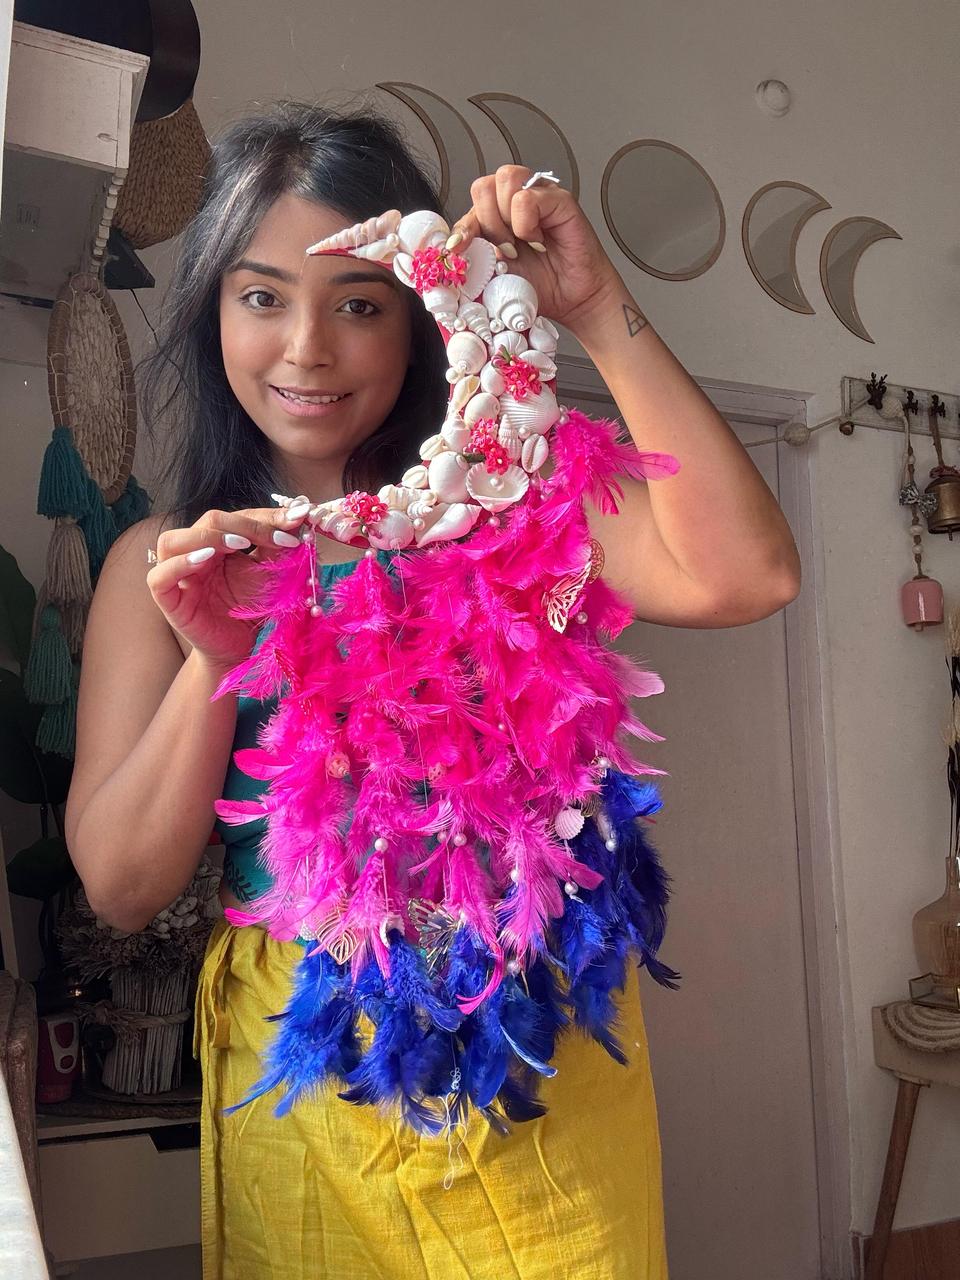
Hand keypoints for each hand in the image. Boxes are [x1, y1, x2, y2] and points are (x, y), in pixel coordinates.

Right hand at [146, 502, 309, 671]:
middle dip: (246, 524)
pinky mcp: (167, 599)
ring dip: (208, 536)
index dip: (266, 517)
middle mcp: (193, 553)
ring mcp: (175, 575)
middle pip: (208, 521)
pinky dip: (180, 564)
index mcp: (218, 543)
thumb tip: (297, 516)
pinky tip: (206, 558)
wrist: (241, 650)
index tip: (297, 519)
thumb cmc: (252, 612)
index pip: (237, 516)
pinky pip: (159, 576)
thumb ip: (276, 547)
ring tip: (240, 543)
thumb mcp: (269, 574)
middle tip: (276, 536)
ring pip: (173, 540)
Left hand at [448, 165, 623, 335]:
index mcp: (497, 216)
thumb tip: (448, 251)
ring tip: (518, 244)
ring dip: (504, 219)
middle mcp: (516, 201)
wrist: (573, 302)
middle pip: (483, 184)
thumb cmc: (540, 288)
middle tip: (502, 250)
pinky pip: (528, 196)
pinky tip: (537, 240)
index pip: (469, 205)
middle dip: (486, 221)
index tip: (458, 250)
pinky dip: (525, 223)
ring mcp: (539, 196)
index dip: (462, 227)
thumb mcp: (494, 277)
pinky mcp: (560, 200)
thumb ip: (473, 259)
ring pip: (504, 179)